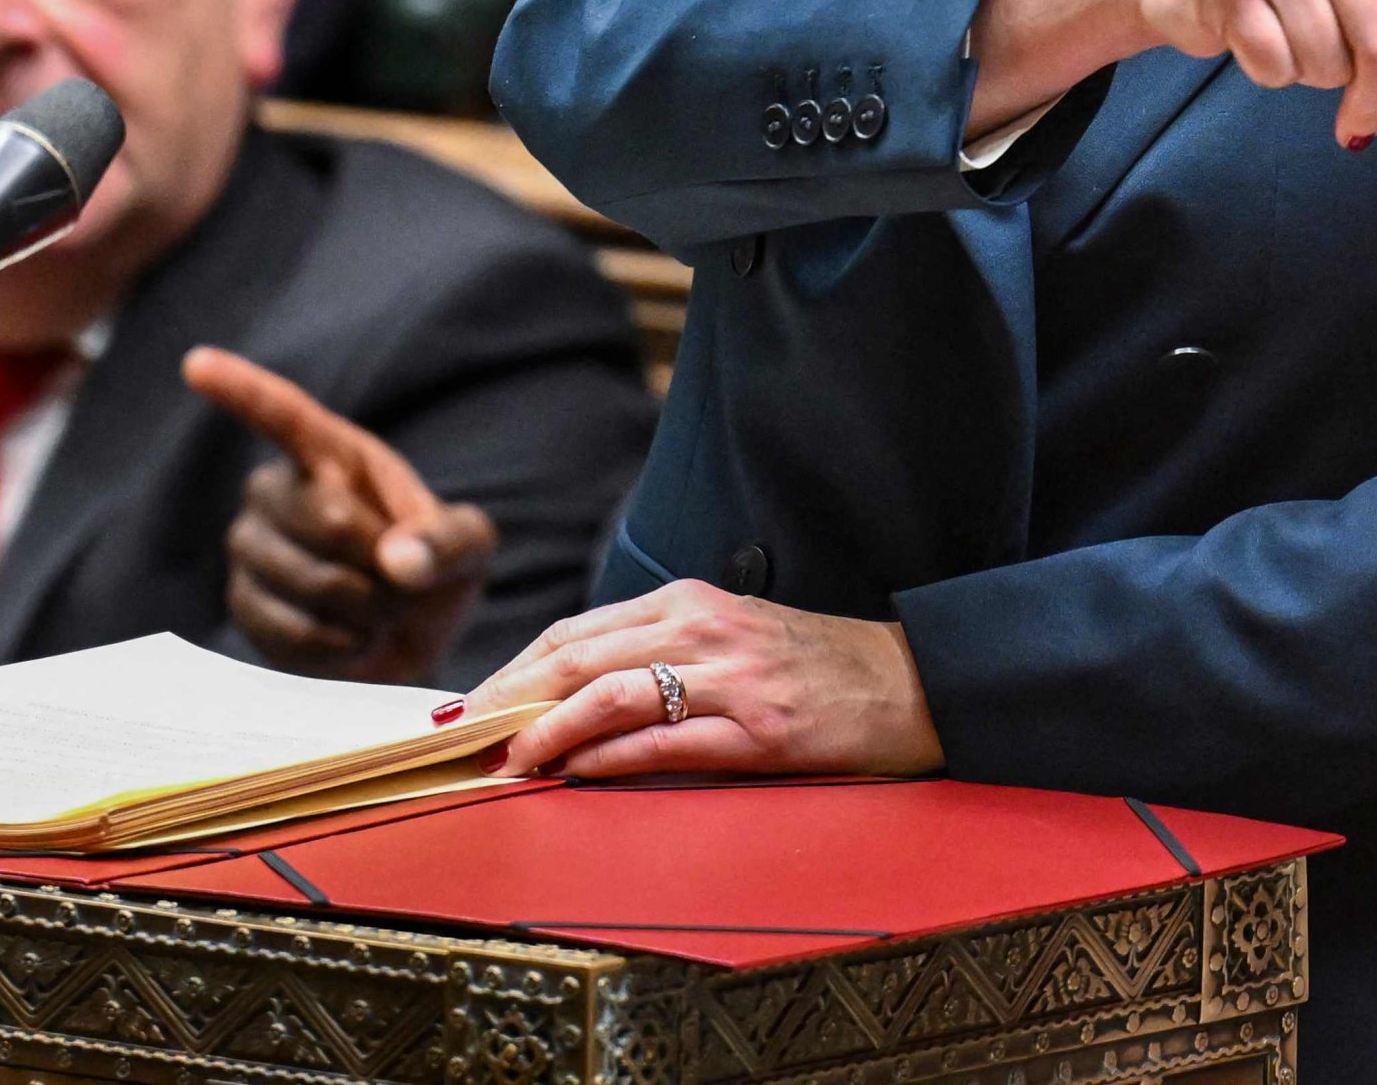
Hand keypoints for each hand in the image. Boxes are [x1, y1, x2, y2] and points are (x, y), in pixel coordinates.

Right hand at [183, 346, 496, 683]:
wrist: (407, 633)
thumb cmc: (432, 566)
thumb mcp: (468, 544)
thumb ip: (448, 543)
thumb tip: (398, 562)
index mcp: (331, 453)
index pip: (283, 415)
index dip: (241, 389)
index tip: (198, 363)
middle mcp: (276, 490)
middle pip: (328, 520)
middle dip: (384, 565)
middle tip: (402, 584)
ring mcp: (251, 546)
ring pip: (312, 583)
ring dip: (367, 612)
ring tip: (379, 611)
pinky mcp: (244, 605)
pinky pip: (292, 633)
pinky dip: (340, 647)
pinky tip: (352, 639)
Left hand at [466, 581, 939, 778]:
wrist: (912, 682)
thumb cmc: (815, 666)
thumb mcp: (729, 637)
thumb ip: (658, 653)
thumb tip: (571, 693)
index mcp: (688, 603)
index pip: (576, 632)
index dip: (514, 667)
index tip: (469, 702)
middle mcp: (703, 629)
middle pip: (577, 655)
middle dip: (510, 695)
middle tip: (464, 733)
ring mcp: (733, 679)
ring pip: (612, 691)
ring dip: (547, 727)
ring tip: (506, 757)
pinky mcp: (762, 731)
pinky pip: (668, 741)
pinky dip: (611, 757)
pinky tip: (575, 773)